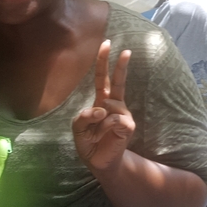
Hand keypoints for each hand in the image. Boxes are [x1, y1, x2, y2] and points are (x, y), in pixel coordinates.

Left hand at [72, 41, 135, 176]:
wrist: (100, 163)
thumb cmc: (89, 143)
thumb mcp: (78, 129)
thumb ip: (83, 117)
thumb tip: (101, 110)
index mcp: (101, 102)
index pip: (103, 78)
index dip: (103, 62)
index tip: (106, 44)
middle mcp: (114, 105)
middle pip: (118, 82)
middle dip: (121, 66)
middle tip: (126, 50)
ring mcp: (123, 114)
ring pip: (109, 105)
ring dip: (98, 119)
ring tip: (98, 133)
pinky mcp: (128, 125)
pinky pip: (114, 119)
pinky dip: (107, 126)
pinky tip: (107, 134)